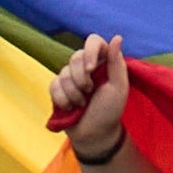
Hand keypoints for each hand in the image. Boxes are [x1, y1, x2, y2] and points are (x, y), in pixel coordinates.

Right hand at [49, 31, 132, 151]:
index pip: (93, 41)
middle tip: (89, 93)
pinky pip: (53, 85)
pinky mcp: (58, 89)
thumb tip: (117, 37)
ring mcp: (71, 77)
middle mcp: (86, 66)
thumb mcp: (118, 87)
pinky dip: (62, 99)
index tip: (91, 69)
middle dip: (81, 79)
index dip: (90, 52)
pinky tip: (70, 108)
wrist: (94, 135)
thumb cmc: (110, 111)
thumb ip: (116, 63)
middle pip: (75, 57)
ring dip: (73, 93)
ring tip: (82, 104)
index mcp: (103, 62)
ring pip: (63, 73)